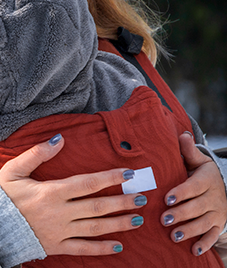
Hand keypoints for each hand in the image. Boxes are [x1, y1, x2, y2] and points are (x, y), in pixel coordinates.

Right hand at [0, 134, 143, 255]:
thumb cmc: (1, 196)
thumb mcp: (13, 170)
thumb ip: (37, 154)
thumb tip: (60, 139)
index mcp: (52, 192)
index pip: (88, 183)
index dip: (110, 178)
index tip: (128, 174)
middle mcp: (60, 212)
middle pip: (98, 206)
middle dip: (122, 202)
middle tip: (141, 198)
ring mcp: (60, 231)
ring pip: (96, 228)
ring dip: (118, 223)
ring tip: (137, 220)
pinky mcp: (57, 246)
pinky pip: (83, 249)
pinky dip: (102, 249)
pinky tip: (118, 246)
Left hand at [161, 131, 226, 255]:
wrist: (220, 188)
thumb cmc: (200, 174)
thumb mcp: (198, 162)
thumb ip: (188, 151)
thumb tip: (182, 135)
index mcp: (207, 180)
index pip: (194, 187)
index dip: (181, 193)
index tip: (167, 198)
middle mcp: (214, 198)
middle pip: (197, 208)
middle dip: (181, 214)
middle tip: (164, 220)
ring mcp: (217, 213)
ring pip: (204, 223)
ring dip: (189, 231)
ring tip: (174, 236)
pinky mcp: (218, 225)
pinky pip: (212, 235)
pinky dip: (205, 244)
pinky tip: (194, 251)